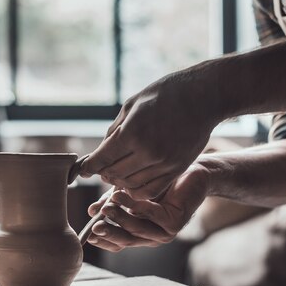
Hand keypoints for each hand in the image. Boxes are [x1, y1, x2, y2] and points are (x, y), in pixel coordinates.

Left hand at [79, 65, 222, 199]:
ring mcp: (164, 163)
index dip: (88, 167)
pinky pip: (150, 190)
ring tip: (116, 174)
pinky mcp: (176, 169)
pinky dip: (137, 190)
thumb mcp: (131, 106)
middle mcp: (147, 151)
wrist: (202, 97)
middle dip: (103, 173)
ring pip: (130, 185)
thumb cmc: (163, 95)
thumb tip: (100, 153)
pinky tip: (132, 181)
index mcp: (132, 133)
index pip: (101, 159)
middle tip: (100, 169)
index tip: (83, 170)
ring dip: (119, 182)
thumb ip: (114, 131)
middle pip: (114, 174)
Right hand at [86, 164, 209, 251]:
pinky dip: (132, 205)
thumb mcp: (130, 193)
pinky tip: (119, 196)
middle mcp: (152, 237)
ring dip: (119, 218)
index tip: (89, 234)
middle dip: (109, 234)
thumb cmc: (160, 183)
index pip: (119, 244)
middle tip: (94, 226)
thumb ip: (112, 203)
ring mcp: (164, 233)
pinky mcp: (174, 223)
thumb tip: (91, 212)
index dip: (104, 241)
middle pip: (126, 241)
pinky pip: (149, 214)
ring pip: (136, 229)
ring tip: (106, 207)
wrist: (193, 173)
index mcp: (141, 234)